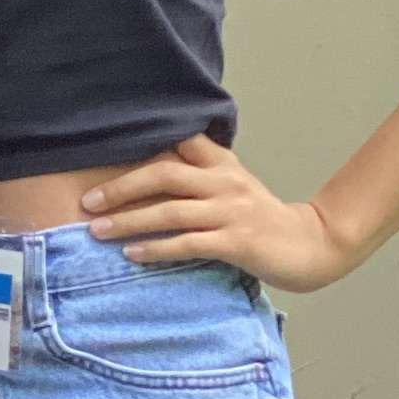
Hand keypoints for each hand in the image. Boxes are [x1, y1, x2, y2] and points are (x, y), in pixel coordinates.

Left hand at [79, 133, 354, 290]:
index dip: (140, 144)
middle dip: (121, 188)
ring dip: (129, 221)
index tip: (102, 151)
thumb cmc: (262, 219)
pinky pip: (188, 243)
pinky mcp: (237, 243)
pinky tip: (132, 254)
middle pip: (164, 174)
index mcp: (223, 164)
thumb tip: (154, 163)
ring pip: (170, 211)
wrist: (310, 246)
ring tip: (97, 231)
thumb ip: (200, 171)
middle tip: (88, 202)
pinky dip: (156, 248)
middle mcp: (225, 183)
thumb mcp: (233, 185)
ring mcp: (231, 212)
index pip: (178, 143)